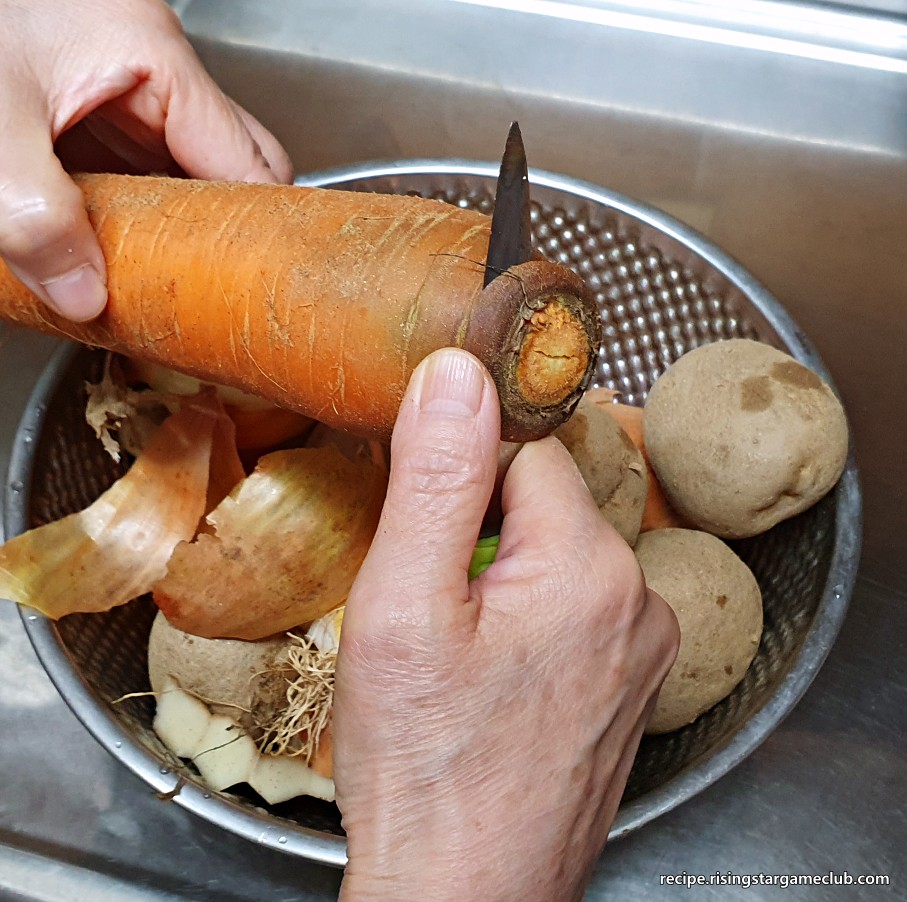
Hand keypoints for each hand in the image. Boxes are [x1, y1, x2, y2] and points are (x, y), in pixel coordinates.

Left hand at [0, 0, 291, 320]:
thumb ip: (37, 216)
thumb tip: (83, 294)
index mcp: (152, 54)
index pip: (250, 160)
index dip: (255, 227)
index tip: (250, 283)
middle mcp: (151, 71)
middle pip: (235, 167)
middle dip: (224, 230)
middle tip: (207, 287)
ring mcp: (125, 93)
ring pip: (189, 177)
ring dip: (178, 228)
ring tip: (163, 276)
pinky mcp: (96, 116)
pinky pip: (145, 177)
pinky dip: (140, 218)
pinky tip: (118, 250)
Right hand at [333, 349, 679, 901]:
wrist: (463, 894)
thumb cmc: (425, 764)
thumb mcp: (405, 606)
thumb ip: (436, 478)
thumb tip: (455, 373)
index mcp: (589, 564)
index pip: (523, 449)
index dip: (459, 476)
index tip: (422, 524)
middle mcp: (638, 598)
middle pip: (544, 502)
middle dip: (478, 531)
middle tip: (429, 604)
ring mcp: (642, 646)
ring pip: (556, 554)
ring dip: (501, 578)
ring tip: (456, 650)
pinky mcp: (630, 681)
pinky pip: (574, 607)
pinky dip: (528, 617)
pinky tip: (490, 676)